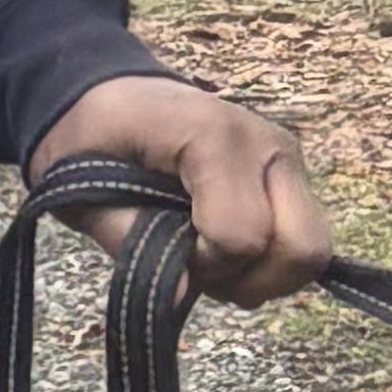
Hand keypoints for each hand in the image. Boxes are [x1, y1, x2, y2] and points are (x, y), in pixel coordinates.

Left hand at [29, 72, 330, 305]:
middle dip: (252, 279)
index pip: (241, 236)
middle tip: (203, 267)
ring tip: (212, 256)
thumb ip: (127, 240)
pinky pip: (302, 242)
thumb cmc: (91, 139)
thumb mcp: (79, 191)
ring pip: (311, 254)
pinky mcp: (294, 176)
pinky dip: (270, 262)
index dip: (203, 263)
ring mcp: (289, 159)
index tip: (163, 243)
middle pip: (303, 249)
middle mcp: (268, 144)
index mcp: (212, 136)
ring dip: (263, 275)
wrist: (111, 95)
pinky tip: (228, 247)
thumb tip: (184, 296)